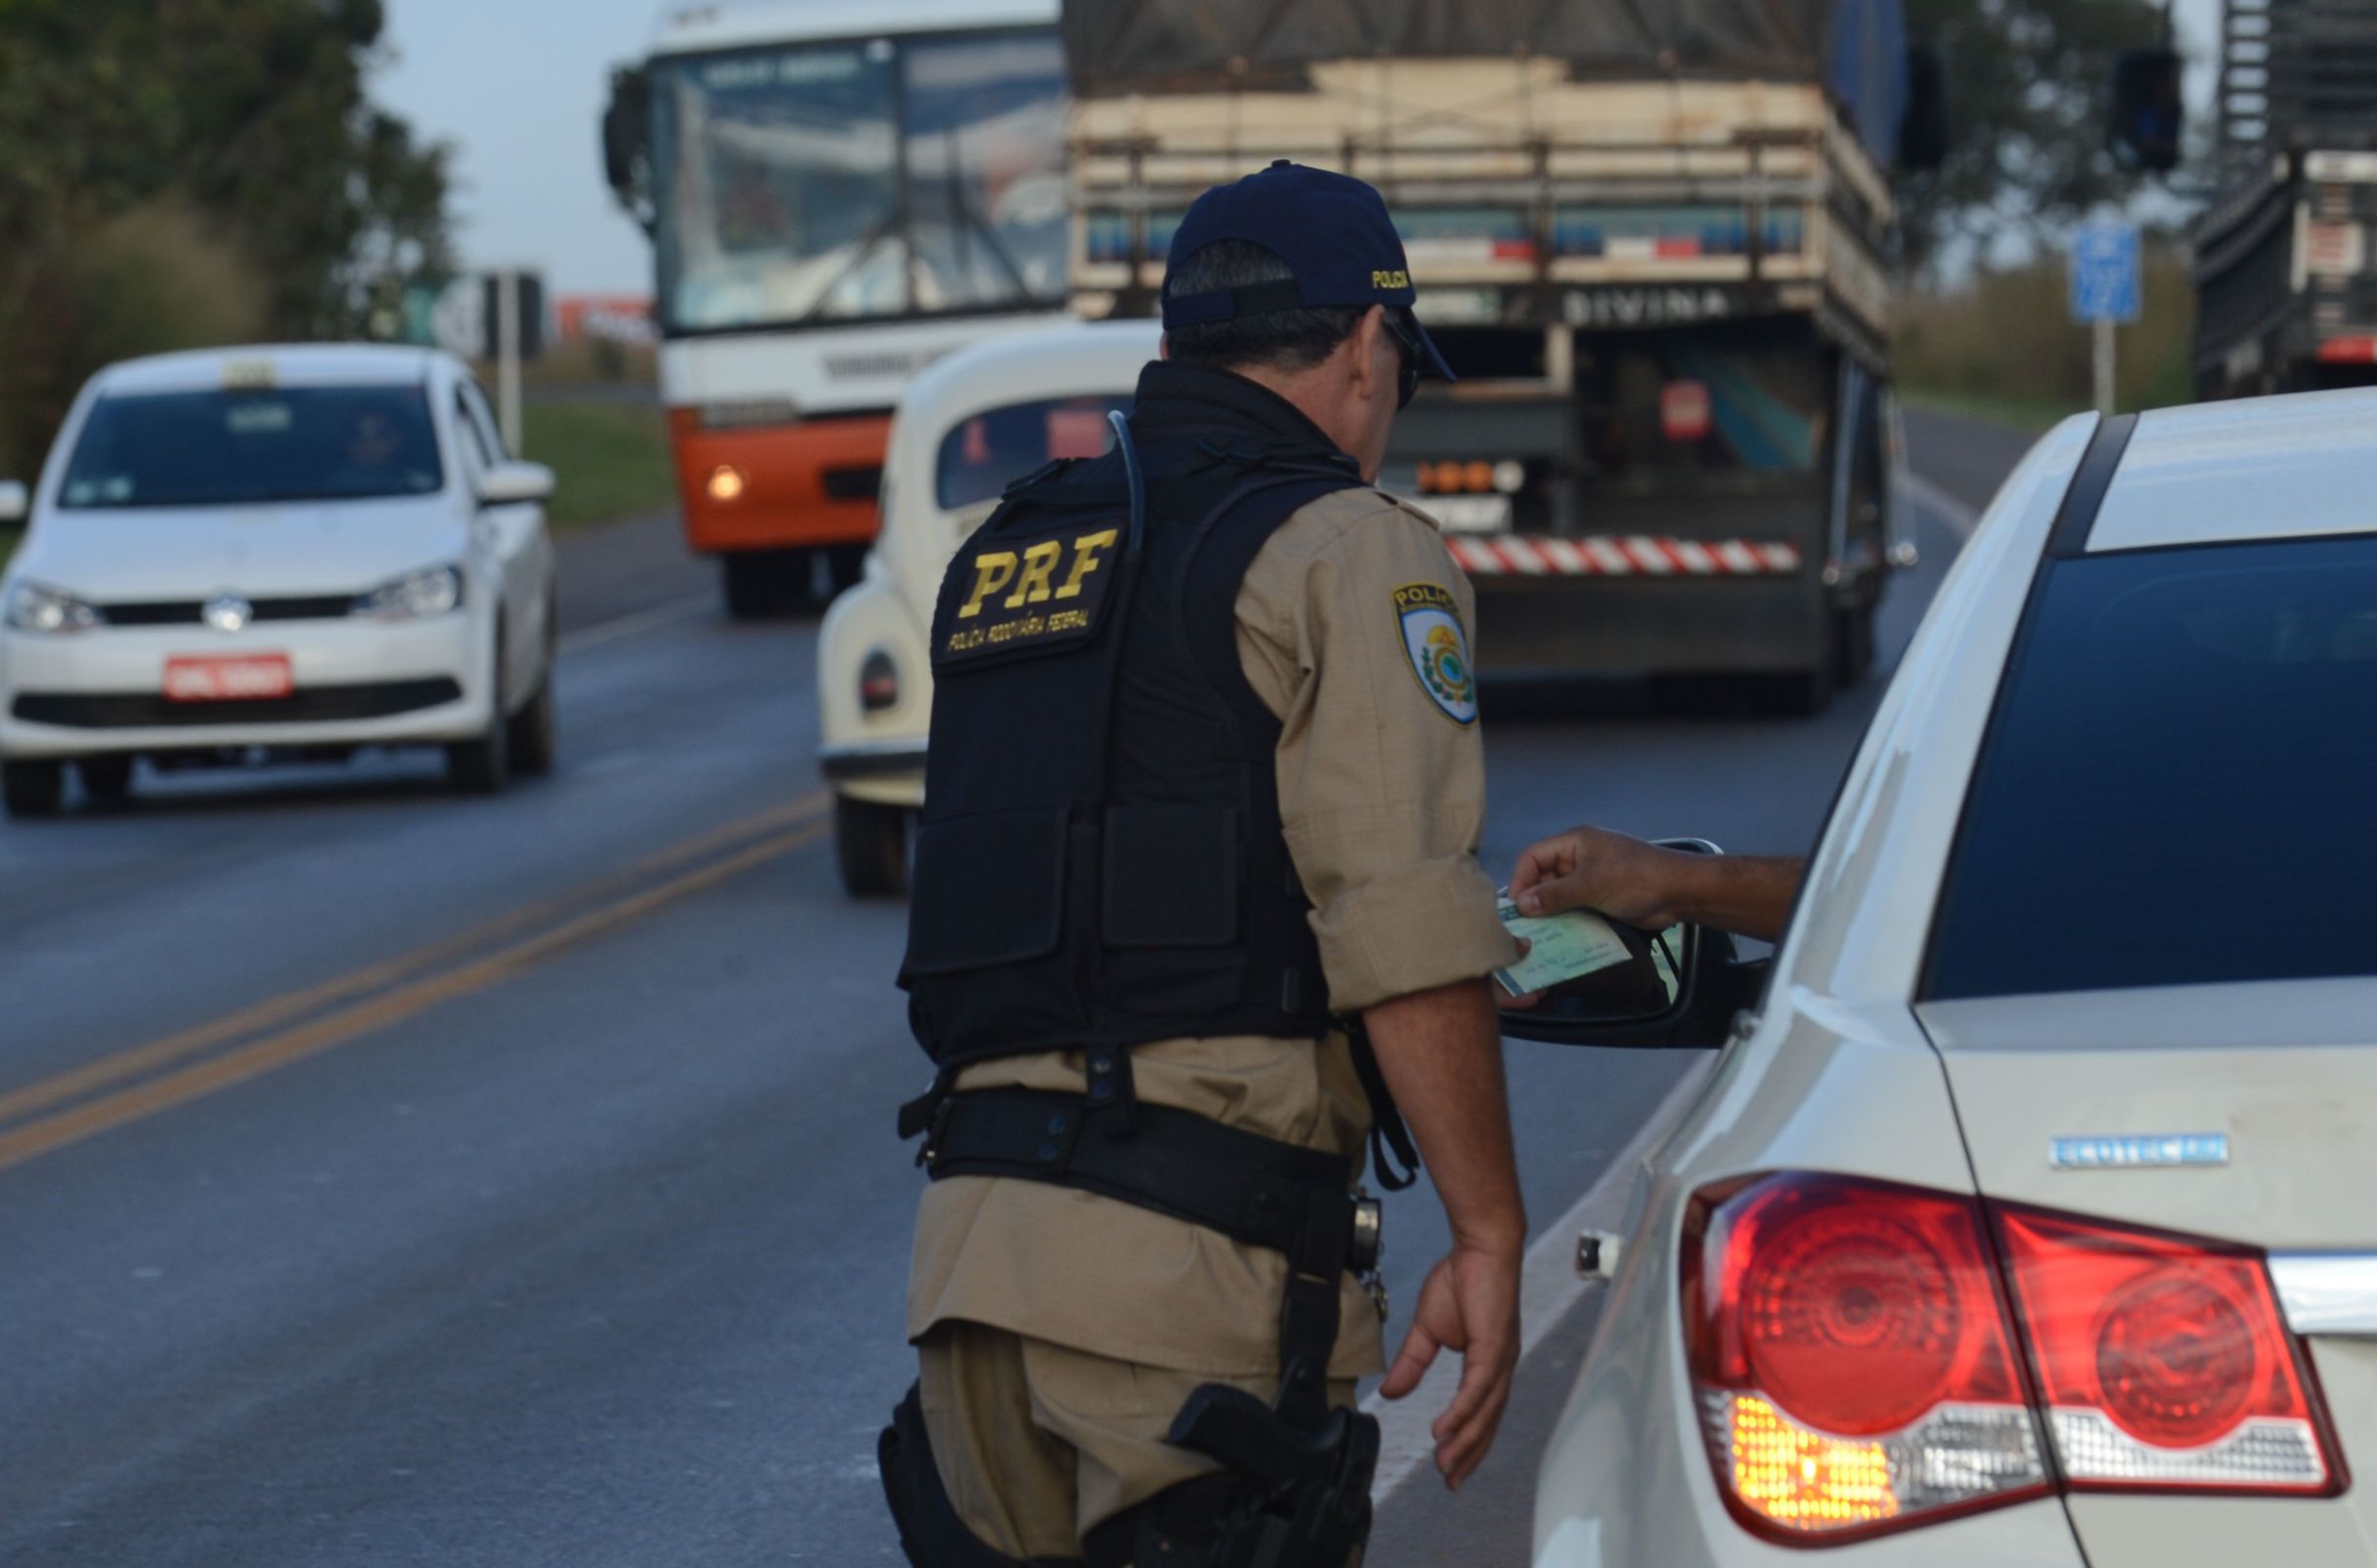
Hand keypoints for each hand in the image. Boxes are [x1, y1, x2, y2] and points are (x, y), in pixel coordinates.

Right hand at [1377, 1244, 1521, 1488]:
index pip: (1480, 1413)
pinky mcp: (1494, 1346)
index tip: (1450, 1468)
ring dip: (1465, 1441)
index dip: (1467, 1442)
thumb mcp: (1427, 1330)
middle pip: (1487, 1422)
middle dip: (1469, 1454)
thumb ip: (1412, 1363)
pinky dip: (1463, 1412)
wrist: (1480, 1247)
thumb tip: (1391, 1393)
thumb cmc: (1461, 1280)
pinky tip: (1446, 1430)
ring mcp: (1500, 1359)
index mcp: (1488, 1364)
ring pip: (1484, 1412)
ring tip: (1446, 1464)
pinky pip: (1477, 1388)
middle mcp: (1499, 1367)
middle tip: (1450, 1481)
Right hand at [1508, 824, 1685, 927]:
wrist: (1678, 892)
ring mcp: (1590, 879)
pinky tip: (1557, 937)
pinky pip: (1574, 908)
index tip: (1516, 907)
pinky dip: (1565, 920)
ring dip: (1549, 913)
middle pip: (1543, 877)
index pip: (1533, 856)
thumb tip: (1521, 905)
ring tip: (1537, 935)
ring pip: (1558, 895)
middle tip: (1524, 926)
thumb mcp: (1591, 884)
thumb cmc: (1634, 879)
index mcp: (1574, 843)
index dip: (1520, 879)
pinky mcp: (1600, 898)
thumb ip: (1555, 895)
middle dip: (1533, 899)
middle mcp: (1578, 858)